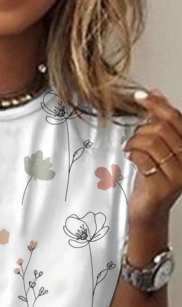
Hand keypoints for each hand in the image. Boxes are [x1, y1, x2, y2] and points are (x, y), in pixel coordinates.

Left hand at [122, 89, 181, 225]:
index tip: (140, 96)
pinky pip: (144, 159)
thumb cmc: (152, 181)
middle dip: (142, 129)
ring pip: (152, 142)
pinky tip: (130, 156)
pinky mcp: (162, 185)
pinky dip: (132, 153)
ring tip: (130, 149)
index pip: (176, 118)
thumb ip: (158, 123)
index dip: (157, 104)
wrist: (148, 212)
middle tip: (133, 138)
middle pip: (163, 128)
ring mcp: (177, 174)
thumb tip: (156, 94)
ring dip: (134, 142)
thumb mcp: (158, 149)